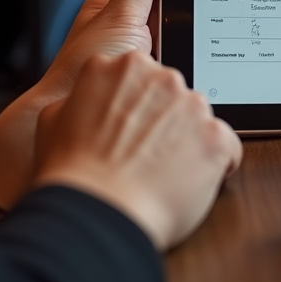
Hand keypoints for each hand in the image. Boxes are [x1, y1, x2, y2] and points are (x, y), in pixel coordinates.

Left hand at [0, 0, 183, 207]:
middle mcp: (127, 28)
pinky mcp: (148, 82)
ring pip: (178, 40)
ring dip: (187, 45)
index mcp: (115, 4)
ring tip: (190, 48)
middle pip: (172, 11)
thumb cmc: (78, 69)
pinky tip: (184, 75)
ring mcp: (138, 57)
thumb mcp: (120, 12)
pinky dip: (183, 70)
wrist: (74, 128)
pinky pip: (177, 67)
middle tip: (203, 13)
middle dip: (189, 15)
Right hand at [33, 51, 241, 249]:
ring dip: (189, 139)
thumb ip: (80, 98)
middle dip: (164, 120)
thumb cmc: (73, 174)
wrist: (96, 214)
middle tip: (145, 153)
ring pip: (200, 118)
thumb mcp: (54, 120)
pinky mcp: (216, 137)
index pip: (145, 75)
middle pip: (174, 95)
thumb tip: (88, 100)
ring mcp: (192, 106)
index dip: (139, 105)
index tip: (134, 125)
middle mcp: (162, 78)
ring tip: (162, 172)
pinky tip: (191, 181)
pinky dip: (215, 162)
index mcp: (123, 67)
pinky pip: (226, 146)